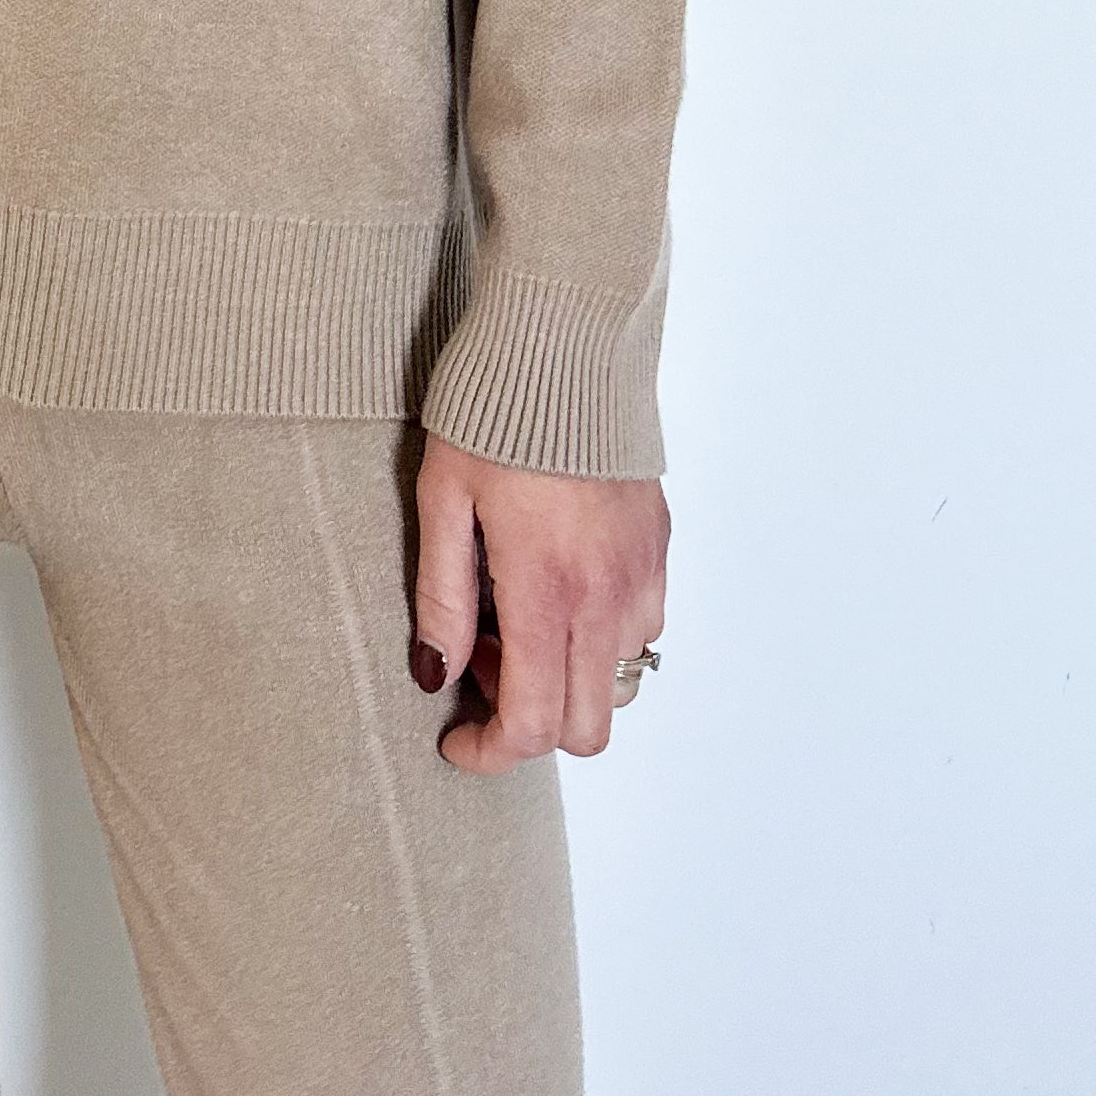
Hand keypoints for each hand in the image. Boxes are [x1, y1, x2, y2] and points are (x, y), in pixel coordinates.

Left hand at [412, 432, 667, 771]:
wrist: (567, 341)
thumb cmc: (492, 413)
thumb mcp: (442, 499)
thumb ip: (441, 598)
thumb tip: (436, 674)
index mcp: (546, 589)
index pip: (534, 723)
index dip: (491, 753)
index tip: (456, 742)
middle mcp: (606, 595)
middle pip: (589, 727)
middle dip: (533, 724)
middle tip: (483, 658)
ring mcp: (642, 574)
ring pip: (620, 681)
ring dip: (568, 677)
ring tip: (517, 610)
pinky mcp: (660, 547)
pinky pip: (642, 629)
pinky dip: (600, 635)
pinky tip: (559, 581)